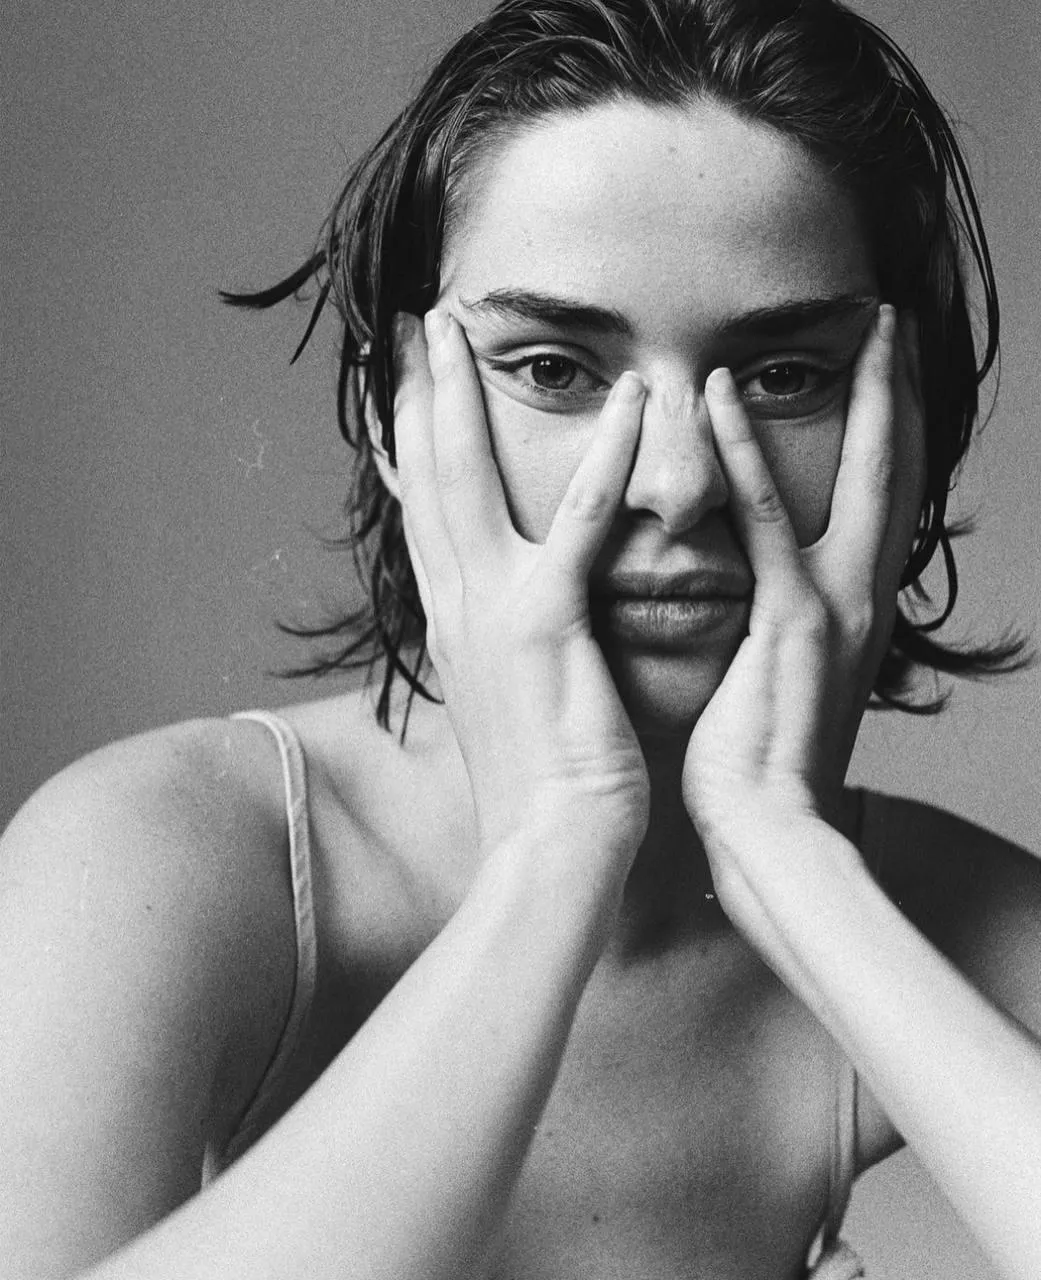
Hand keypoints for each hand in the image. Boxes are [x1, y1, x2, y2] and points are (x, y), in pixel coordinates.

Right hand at [393, 309, 650, 879]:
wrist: (549, 848)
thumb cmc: (540, 782)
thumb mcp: (505, 701)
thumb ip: (499, 645)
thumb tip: (498, 621)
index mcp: (452, 621)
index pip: (422, 511)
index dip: (409, 441)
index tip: (406, 384)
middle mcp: (456, 604)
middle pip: (423, 476)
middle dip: (414, 393)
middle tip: (413, 322)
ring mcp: (493, 610)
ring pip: (467, 478)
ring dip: (461, 394)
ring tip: (462, 324)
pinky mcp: (546, 624)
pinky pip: (580, 521)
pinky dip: (603, 455)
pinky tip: (626, 397)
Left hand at [682, 306, 924, 923]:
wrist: (769, 835)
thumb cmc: (764, 767)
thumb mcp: (787, 686)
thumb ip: (787, 634)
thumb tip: (771, 610)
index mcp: (855, 611)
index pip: (883, 503)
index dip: (894, 435)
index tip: (891, 377)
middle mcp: (861, 598)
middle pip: (901, 473)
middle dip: (907, 394)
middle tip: (901, 325)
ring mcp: (833, 607)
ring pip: (863, 479)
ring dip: (867, 395)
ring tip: (866, 327)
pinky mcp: (790, 623)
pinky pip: (767, 524)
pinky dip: (747, 456)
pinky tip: (728, 394)